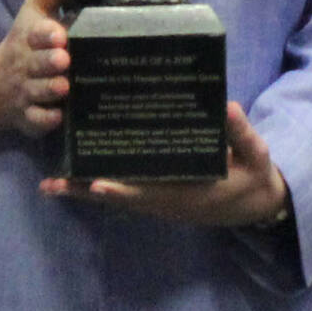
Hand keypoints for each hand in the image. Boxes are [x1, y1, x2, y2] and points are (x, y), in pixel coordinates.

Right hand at [0, 0, 82, 135]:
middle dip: (48, 62)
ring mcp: (25, 92)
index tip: (59, 34)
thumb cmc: (26, 42)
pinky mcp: (28, 117)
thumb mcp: (35, 11)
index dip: (45, 34)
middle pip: (37, 64)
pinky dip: (45, 120)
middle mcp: (25, 65)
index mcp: (28, 37)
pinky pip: (35, 120)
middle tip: (63, 60)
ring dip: (50, 89)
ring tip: (64, 86)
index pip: (34, 33)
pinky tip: (57, 117)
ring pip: (38, 92)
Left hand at [38, 101, 289, 227]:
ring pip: (118, 196)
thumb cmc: (255, 177)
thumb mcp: (256, 156)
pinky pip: (126, 191)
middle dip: (88, 191)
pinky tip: (78, 177)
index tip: (97, 183)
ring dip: (86, 190)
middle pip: (121, 197)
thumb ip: (242, 134)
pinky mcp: (159, 193)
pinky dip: (101, 186)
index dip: (123, 189)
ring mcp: (161, 199)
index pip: (150, 192)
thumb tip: (227, 107)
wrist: (259, 203)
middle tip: (53, 184)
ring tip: (52, 183)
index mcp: (189, 194)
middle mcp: (168, 201)